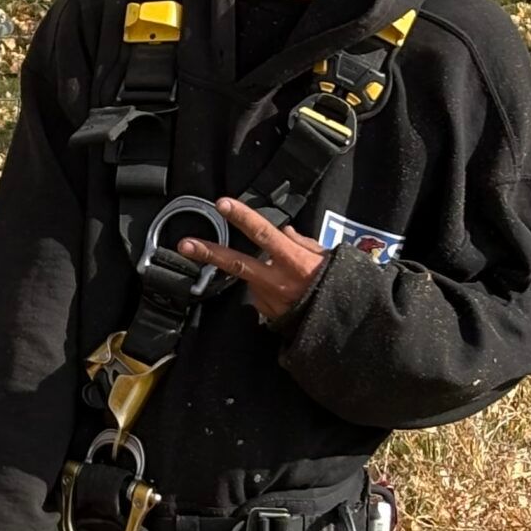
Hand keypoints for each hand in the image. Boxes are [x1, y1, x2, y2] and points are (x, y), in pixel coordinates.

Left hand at [177, 197, 328, 323]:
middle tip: (185, 245)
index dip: (242, 217)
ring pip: (251, 280)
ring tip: (276, 280)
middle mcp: (278, 281)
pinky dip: (268, 291)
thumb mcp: (328, 259)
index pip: (264, 233)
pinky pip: (261, 296)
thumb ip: (304, 244)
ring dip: (258, 276)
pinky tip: (285, 296)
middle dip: (209, 252)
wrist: (345, 326)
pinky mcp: (268, 316)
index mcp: (295, 261)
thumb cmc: (341, 287)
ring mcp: (271, 301)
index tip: (223, 204)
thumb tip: (284, 232)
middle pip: (237, 263)